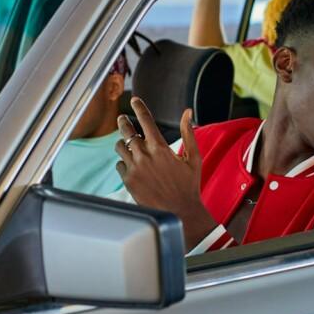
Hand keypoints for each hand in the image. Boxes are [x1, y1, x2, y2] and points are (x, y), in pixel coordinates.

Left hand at [115, 98, 216, 247]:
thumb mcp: (194, 158)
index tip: (134, 100)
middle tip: (122, 119)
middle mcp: (145, 156)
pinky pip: (119, 165)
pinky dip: (124, 163)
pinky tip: (133, 167)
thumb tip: (187, 112)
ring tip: (128, 147)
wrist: (179, 212)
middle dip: (123, 122)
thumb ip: (188, 133)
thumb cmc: (189, 186)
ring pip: (120, 147)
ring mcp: (134, 168)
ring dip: (123, 144)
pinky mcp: (128, 181)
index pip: (146, 121)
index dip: (139, 108)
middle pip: (127, 131)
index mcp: (161, 148)